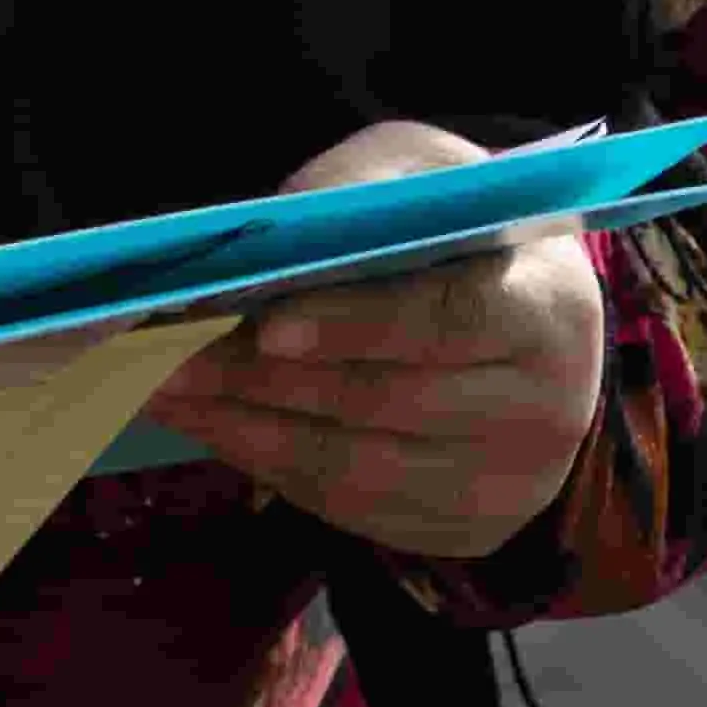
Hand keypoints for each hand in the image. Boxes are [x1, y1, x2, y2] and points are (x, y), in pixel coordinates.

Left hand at [147, 118, 608, 566]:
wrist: (530, 322)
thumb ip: (357, 190)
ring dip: (245, 427)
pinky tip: (207, 421)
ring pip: (354, 467)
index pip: (449, 320)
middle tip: (163, 352)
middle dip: (263, 376)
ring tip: (159, 387)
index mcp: (547, 306)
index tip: (266, 324)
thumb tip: (270, 236)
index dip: (358, 324)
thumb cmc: (464, 233)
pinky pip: (347, 508)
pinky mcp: (463, 531)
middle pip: (386, 401)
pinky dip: (266, 463)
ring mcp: (506, 485)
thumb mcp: (425, 175)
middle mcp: (545, 410)